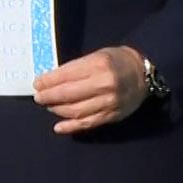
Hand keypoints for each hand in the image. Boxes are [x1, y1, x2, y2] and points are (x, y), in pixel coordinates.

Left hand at [33, 46, 147, 134]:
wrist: (145, 74)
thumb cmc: (117, 61)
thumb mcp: (96, 56)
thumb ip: (76, 68)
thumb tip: (50, 80)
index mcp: (98, 65)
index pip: (65, 75)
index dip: (47, 81)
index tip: (37, 83)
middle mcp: (104, 84)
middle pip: (68, 94)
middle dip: (48, 96)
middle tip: (38, 97)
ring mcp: (109, 102)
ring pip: (75, 110)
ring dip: (57, 109)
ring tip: (48, 106)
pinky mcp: (112, 115)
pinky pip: (88, 124)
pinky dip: (71, 127)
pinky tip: (58, 127)